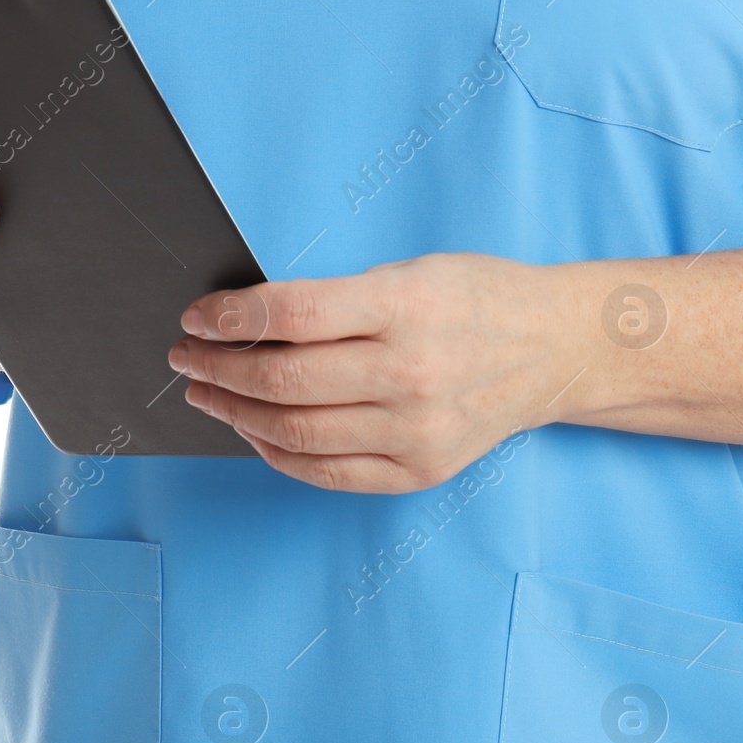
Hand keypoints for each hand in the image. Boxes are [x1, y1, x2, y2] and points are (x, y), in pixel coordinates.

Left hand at [170, 253, 584, 492]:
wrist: (555, 350)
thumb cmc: (477, 297)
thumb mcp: (411, 271)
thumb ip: (336, 298)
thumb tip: (244, 322)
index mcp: (407, 307)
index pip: (294, 314)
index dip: (231, 317)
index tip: (197, 316)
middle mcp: (412, 373)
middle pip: (284, 379)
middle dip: (219, 367)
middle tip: (187, 354)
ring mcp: (416, 431)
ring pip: (295, 432)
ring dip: (235, 412)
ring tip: (208, 391)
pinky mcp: (419, 470)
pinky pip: (325, 471)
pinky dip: (277, 452)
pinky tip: (253, 428)